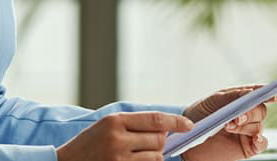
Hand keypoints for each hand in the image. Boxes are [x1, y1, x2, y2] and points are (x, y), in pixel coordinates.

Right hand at [57, 111, 192, 160]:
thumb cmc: (88, 144)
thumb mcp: (106, 125)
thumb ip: (132, 124)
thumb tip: (164, 128)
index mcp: (115, 120)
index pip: (155, 119)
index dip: (176, 123)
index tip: (188, 126)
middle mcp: (118, 138)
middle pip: (158, 139)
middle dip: (160, 141)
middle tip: (149, 143)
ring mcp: (118, 157)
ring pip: (156, 156)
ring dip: (154, 155)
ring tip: (137, 154)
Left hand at [180, 86, 276, 160]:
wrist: (188, 136)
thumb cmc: (201, 114)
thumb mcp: (215, 100)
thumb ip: (234, 96)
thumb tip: (253, 92)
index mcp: (242, 99)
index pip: (261, 94)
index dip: (273, 93)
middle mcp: (248, 114)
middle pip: (261, 110)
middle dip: (251, 112)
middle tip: (236, 117)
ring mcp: (248, 131)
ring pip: (259, 126)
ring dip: (245, 126)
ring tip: (227, 127)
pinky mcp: (247, 147)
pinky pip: (262, 144)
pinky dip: (261, 141)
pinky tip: (255, 139)